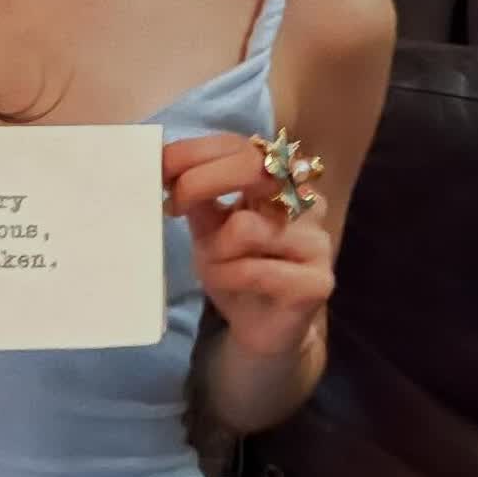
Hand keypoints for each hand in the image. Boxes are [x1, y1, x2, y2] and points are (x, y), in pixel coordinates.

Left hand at [163, 133, 334, 358]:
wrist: (263, 329)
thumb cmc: (236, 271)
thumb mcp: (208, 228)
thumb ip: (197, 196)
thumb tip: (166, 163)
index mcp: (281, 181)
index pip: (240, 146)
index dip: (195, 152)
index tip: (160, 166)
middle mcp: (307, 202)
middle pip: (252, 168)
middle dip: (200, 183)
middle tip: (174, 207)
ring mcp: (317, 240)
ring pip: (244, 227)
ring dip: (214, 251)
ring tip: (215, 265)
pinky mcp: (317, 281)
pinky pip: (252, 269)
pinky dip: (226, 277)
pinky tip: (231, 285)